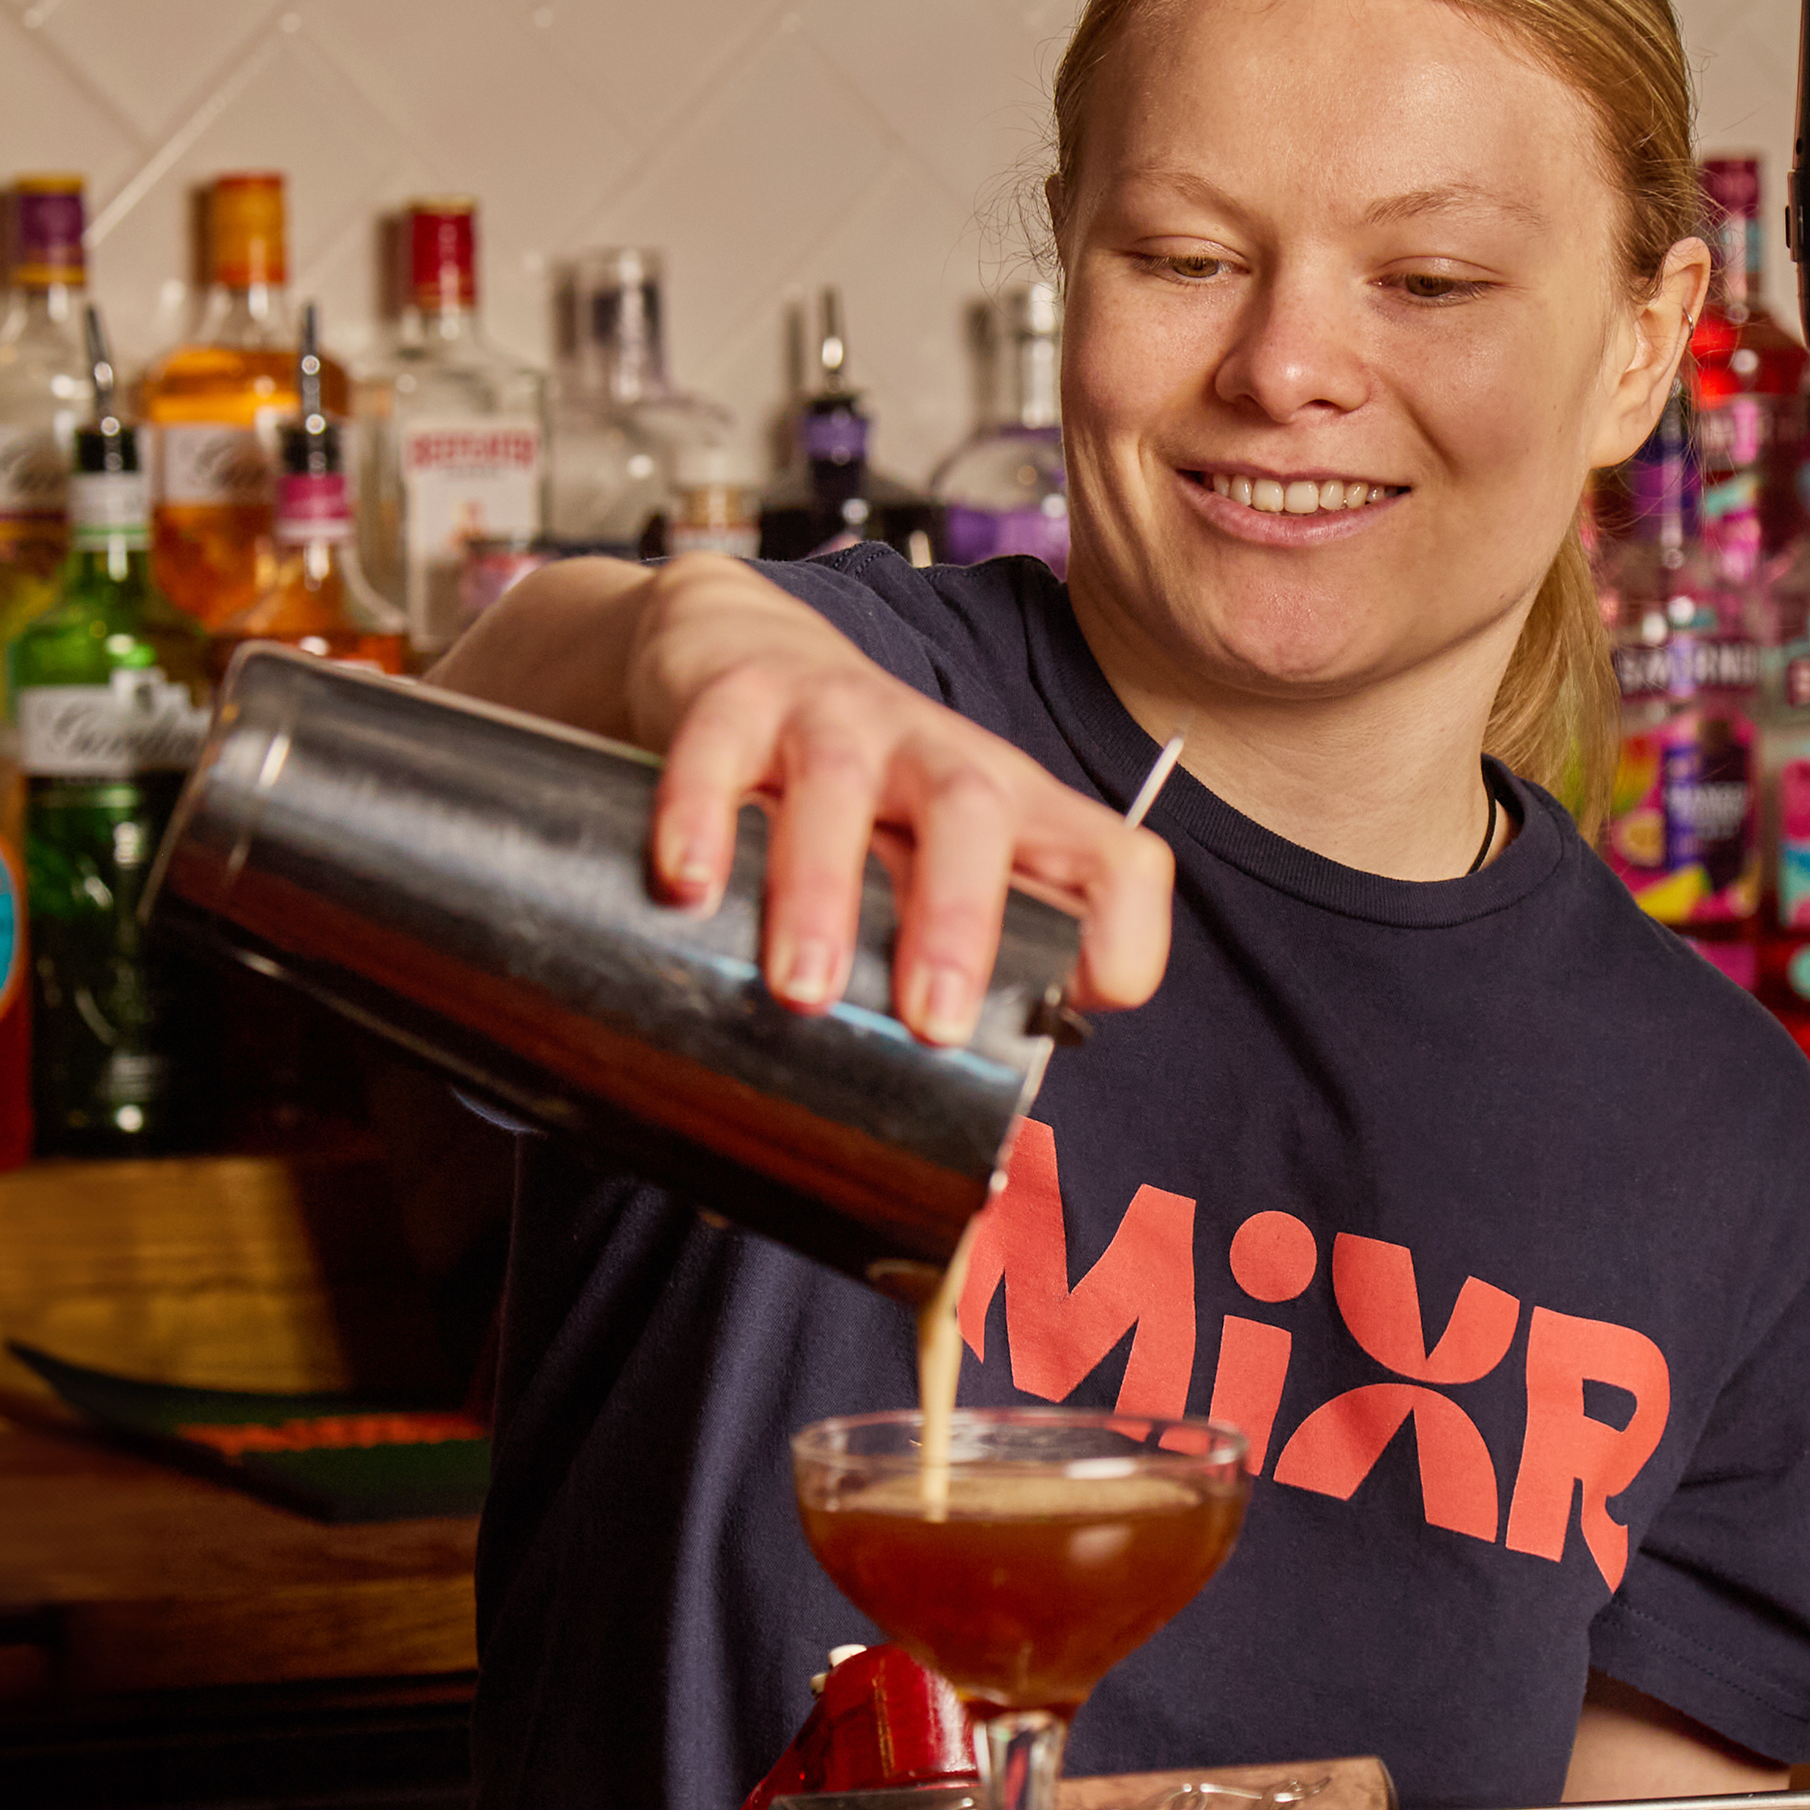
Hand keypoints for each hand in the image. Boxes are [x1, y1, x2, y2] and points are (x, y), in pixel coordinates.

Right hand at [626, 556, 1175, 1045]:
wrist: (744, 650)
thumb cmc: (850, 801)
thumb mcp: (918, 867)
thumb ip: (928, 978)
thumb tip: (908, 1158)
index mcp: (1011, 812)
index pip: (1113, 858)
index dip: (1122, 933)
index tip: (1075, 1012)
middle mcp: (937, 757)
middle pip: (975, 814)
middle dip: (960, 923)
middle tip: (931, 1024)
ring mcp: (839, 718)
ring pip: (841, 787)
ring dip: (823, 889)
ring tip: (800, 986)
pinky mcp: (739, 700)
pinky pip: (719, 750)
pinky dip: (700, 816)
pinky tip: (687, 886)